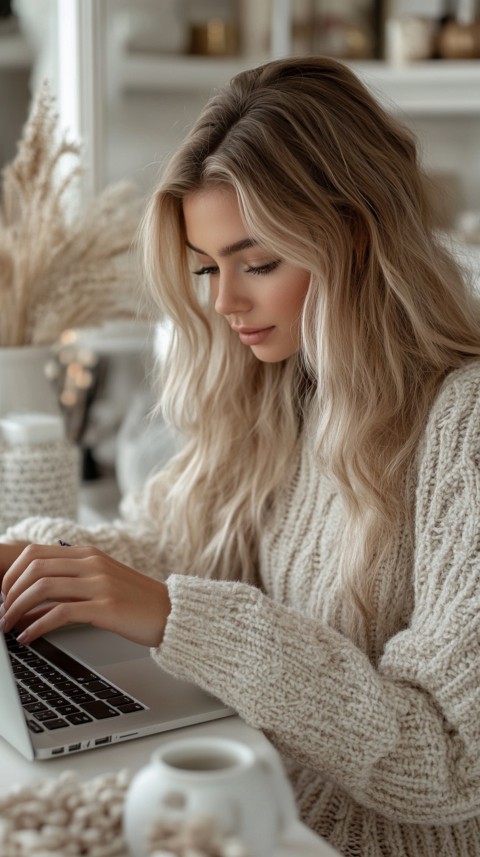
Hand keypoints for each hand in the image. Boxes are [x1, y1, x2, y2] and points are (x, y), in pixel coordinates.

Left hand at [0, 543, 170, 647]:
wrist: (172, 613)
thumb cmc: (135, 603)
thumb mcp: (101, 584)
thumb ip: (69, 585)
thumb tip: (28, 605)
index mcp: (88, 553)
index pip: (35, 553)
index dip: (11, 574)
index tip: (3, 595)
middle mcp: (92, 563)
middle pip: (34, 567)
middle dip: (9, 593)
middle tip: (2, 613)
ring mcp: (100, 583)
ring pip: (43, 588)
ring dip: (17, 609)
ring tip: (8, 627)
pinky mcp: (106, 606)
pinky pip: (60, 613)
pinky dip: (37, 626)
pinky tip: (28, 639)